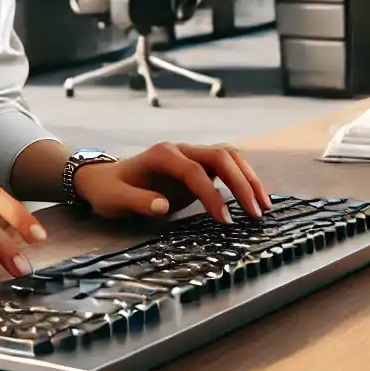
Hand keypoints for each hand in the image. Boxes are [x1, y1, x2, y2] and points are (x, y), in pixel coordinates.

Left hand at [71, 143, 268, 223]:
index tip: (225, 220)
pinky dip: (243, 180)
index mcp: (162, 155)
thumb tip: (162, 206)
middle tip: (255, 213)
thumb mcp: (115, 199)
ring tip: (264, 206)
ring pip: (228, 157)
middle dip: (241, 183)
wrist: (105, 179)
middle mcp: (181, 150)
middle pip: (220, 156)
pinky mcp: (198, 166)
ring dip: (248, 178)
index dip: (212, 194)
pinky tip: (254, 200)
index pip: (194, 171)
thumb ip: (137, 201)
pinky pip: (227, 167)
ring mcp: (191, 156)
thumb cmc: (110, 190)